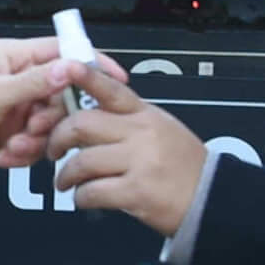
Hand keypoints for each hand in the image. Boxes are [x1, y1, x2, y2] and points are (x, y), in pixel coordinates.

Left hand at [0, 37, 100, 202]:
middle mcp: (15, 79)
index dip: (89, 65)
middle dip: (52, 117)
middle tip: (34, 128)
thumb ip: (35, 82)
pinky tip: (4, 155)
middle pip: (61, 94)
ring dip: (36, 140)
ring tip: (13, 145)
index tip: (114, 81)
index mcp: (11, 57)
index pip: (62, 52)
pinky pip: (34, 144)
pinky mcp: (10, 133)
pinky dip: (23, 153)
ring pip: (49, 123)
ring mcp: (13, 107)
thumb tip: (70, 68)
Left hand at [48, 62, 209, 236]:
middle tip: (53, 150)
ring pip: (82, 161)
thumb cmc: (184, 166)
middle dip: (58, 139)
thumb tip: (89, 114)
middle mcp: (141, 134)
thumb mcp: (161, 129)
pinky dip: (81, 197)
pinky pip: (93, 191)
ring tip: (65, 182)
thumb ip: (128, 120)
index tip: (68, 67)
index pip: (111, 90)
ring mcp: (140, 162)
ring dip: (66, 175)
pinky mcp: (137, 191)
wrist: (211, 198)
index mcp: (145, 115)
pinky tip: (83, 198)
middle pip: (82, 125)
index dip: (86, 77)